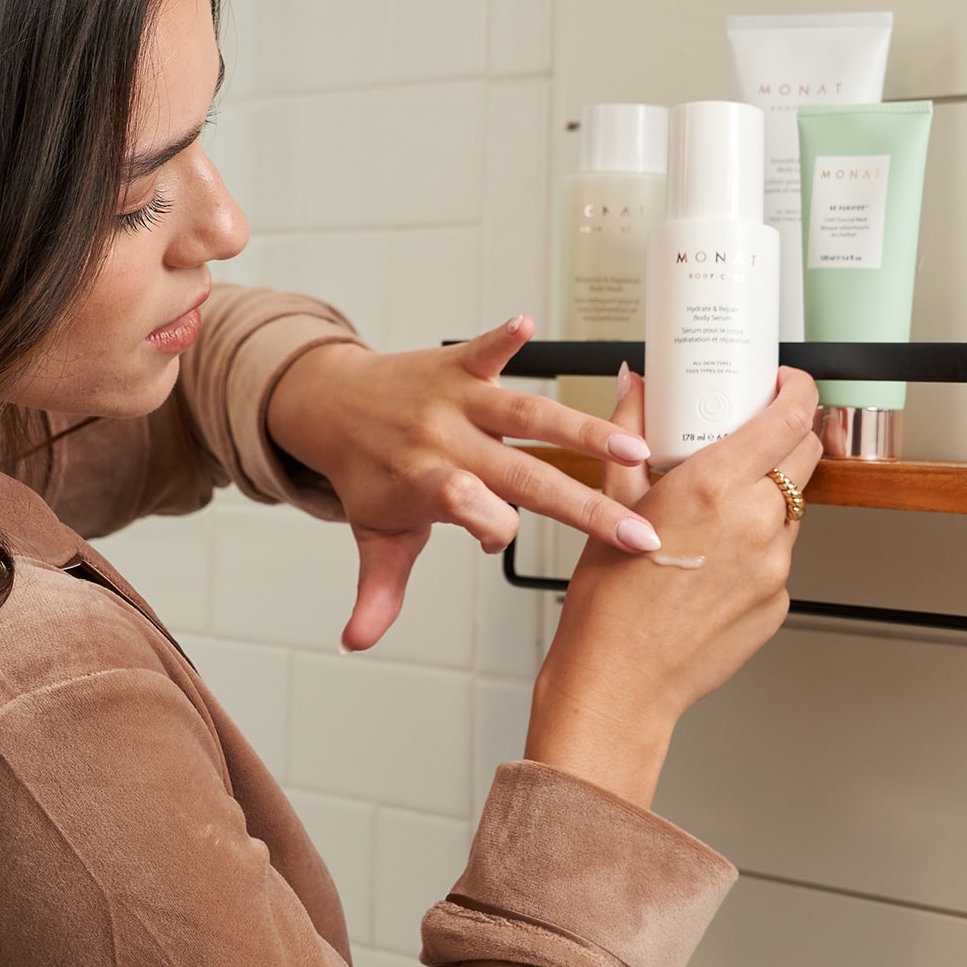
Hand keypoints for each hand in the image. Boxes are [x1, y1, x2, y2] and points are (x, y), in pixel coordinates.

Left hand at [266, 315, 664, 651]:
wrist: (331, 403)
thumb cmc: (368, 473)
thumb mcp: (374, 537)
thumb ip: (376, 591)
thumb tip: (355, 644)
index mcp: (428, 487)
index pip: (479, 516)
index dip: (492, 530)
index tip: (493, 540)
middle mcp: (447, 443)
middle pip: (523, 477)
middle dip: (582, 506)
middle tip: (635, 531)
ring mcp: (456, 401)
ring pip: (527, 416)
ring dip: (581, 431)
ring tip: (633, 448)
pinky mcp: (457, 364)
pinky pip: (483, 349)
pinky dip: (503, 337)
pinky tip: (528, 322)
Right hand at [525, 365, 822, 806]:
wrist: (620, 684)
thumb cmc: (607, 606)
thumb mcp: (611, 503)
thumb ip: (629, 435)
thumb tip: (636, 387)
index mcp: (715, 487)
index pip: (790, 416)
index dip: (798, 389)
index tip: (785, 381)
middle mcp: (755, 522)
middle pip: (805, 454)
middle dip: (789, 433)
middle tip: (756, 431)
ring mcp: (774, 565)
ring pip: (792, 507)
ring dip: (767, 494)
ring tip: (718, 507)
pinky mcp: (779, 601)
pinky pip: (778, 555)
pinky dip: (757, 545)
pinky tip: (714, 560)